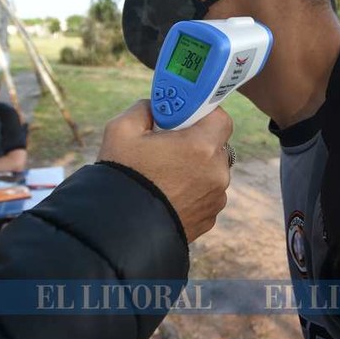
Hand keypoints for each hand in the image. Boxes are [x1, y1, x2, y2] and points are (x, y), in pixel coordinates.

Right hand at [98, 100, 233, 241]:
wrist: (117, 230)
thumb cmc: (122, 175)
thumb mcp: (122, 129)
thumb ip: (145, 109)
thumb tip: (155, 108)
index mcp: (202, 146)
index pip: (221, 119)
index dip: (204, 116)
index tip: (184, 119)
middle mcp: (217, 172)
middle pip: (217, 146)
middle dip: (198, 142)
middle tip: (171, 145)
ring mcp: (215, 198)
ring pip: (213, 172)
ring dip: (197, 169)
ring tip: (166, 175)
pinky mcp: (209, 219)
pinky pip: (207, 195)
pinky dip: (194, 191)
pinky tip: (169, 194)